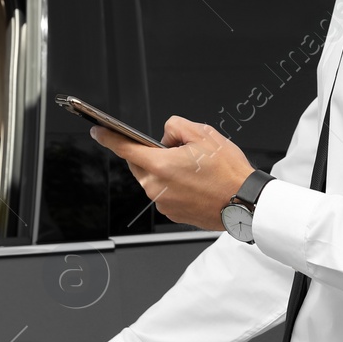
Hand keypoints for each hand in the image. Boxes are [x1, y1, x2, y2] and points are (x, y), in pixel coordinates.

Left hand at [91, 116, 254, 230]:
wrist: (244, 202)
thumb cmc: (228, 171)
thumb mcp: (204, 133)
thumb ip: (175, 127)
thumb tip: (165, 138)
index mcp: (160, 166)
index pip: (125, 148)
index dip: (108, 138)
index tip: (98, 132)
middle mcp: (156, 187)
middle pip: (139, 164)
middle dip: (151, 154)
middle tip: (179, 150)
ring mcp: (163, 203)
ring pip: (153, 179)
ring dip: (165, 170)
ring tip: (194, 169)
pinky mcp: (172, 214)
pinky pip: (164, 193)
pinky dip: (173, 185)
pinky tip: (195, 183)